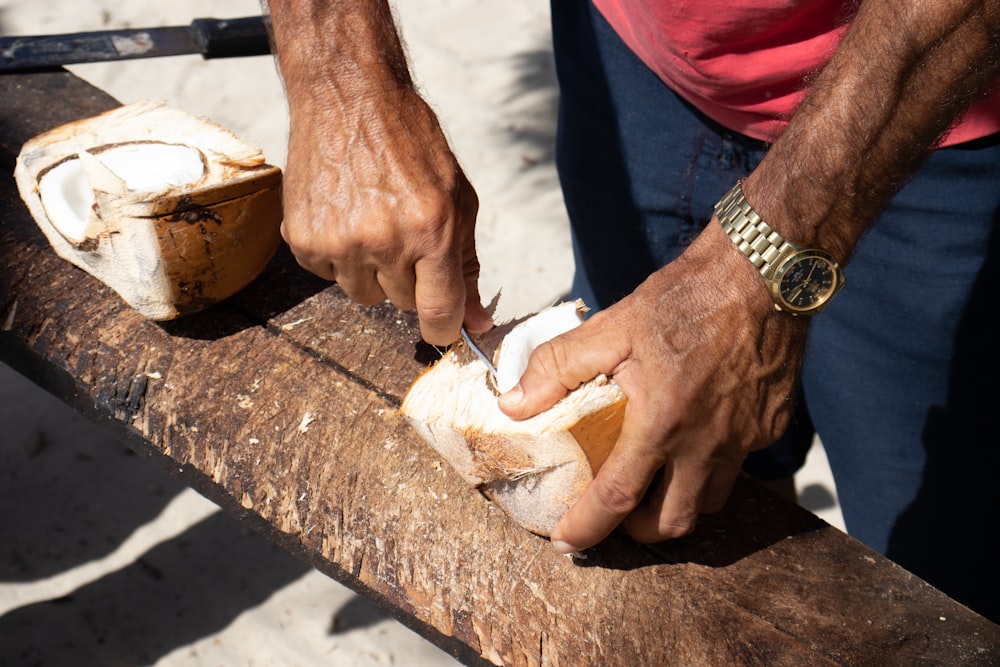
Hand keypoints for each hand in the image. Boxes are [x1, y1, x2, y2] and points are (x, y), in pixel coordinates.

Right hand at [279, 86, 492, 344]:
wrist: (348, 97)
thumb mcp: (458, 198)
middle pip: (403, 304)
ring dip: (373, 271)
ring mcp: (339, 242)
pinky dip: (339, 256)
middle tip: (405, 235)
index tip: (445, 329)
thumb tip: (477, 322)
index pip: (439, 311)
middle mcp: (383, 240)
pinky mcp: (303, 240)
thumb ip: (466, 264)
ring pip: (365, 295)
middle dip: (411, 280)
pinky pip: (329, 276)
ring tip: (372, 221)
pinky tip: (344, 216)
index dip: (446, 328)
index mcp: (431, 229)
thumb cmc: (411, 143)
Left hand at [498, 222, 807, 552]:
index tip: (567, 542)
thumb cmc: (685, 297)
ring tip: (655, 480)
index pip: (619, 498)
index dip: (588, 528)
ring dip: (678, 502)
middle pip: (673, 521)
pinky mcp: (771, 425)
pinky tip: (695, 435)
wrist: (763, 273)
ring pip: (711, 500)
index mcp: (663, 422)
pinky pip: (738, 464)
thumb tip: (515, 404)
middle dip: (638, 531)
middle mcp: (708, 442)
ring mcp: (746, 438)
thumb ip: (558, 367)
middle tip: (616, 514)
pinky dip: (710, 465)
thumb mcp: (612, 326)